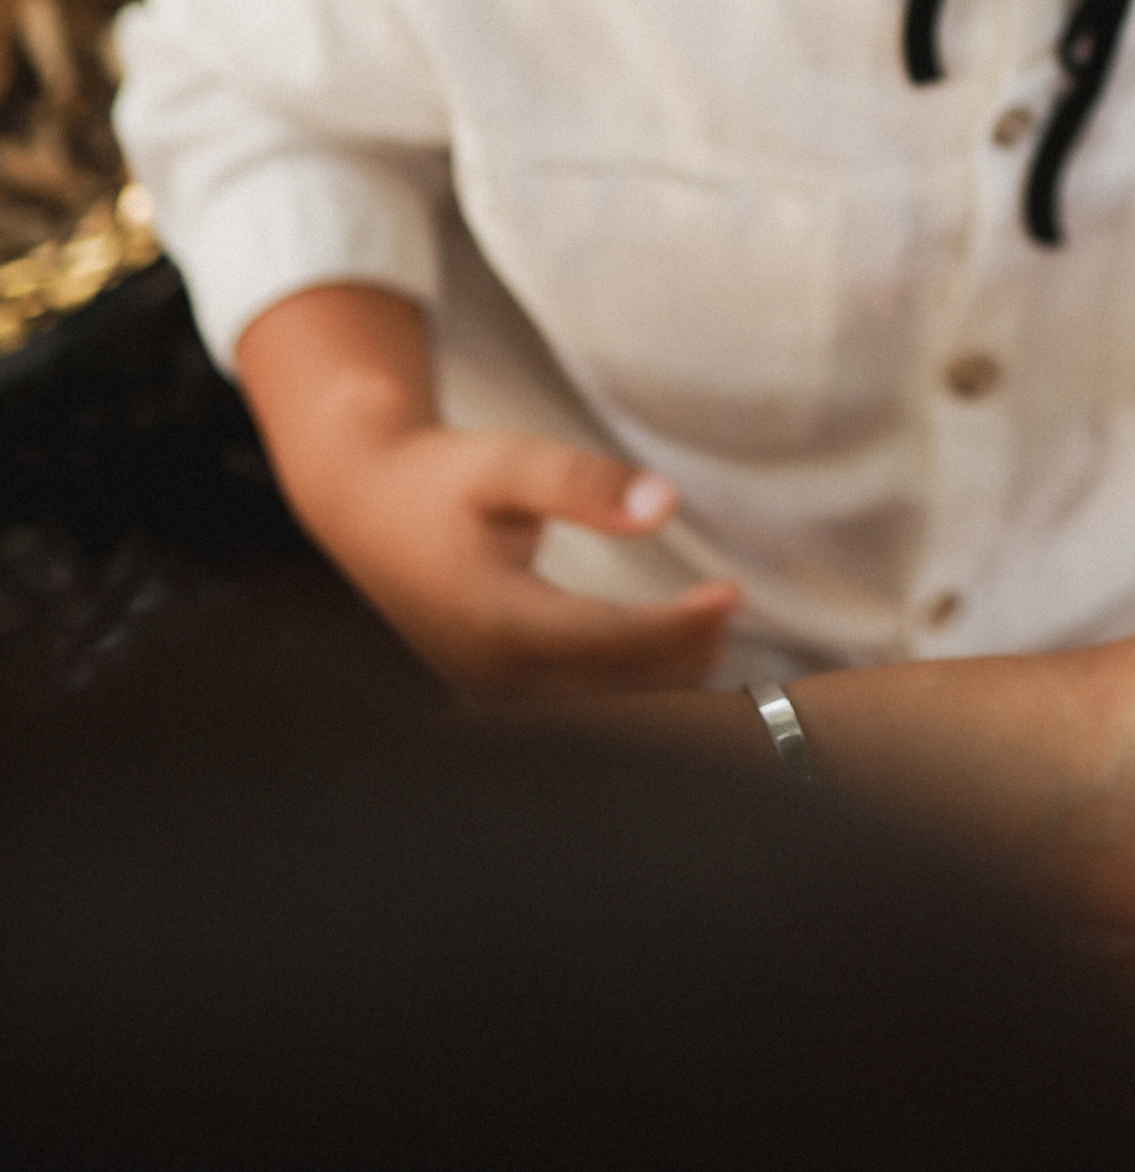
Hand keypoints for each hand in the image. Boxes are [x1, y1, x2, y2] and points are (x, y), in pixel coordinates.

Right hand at [312, 420, 743, 695]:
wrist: (368, 507)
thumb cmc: (443, 478)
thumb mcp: (508, 462)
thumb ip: (583, 483)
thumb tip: (666, 507)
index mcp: (494, 618)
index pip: (609, 641)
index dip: (678, 626)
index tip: (730, 594)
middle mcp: (490, 672)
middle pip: (612, 689)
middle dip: (682, 655)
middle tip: (730, 604)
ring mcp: (489, 692)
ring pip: (599, 709)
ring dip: (663, 677)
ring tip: (712, 624)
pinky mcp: (494, 693)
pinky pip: (577, 707)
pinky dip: (632, 685)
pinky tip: (672, 650)